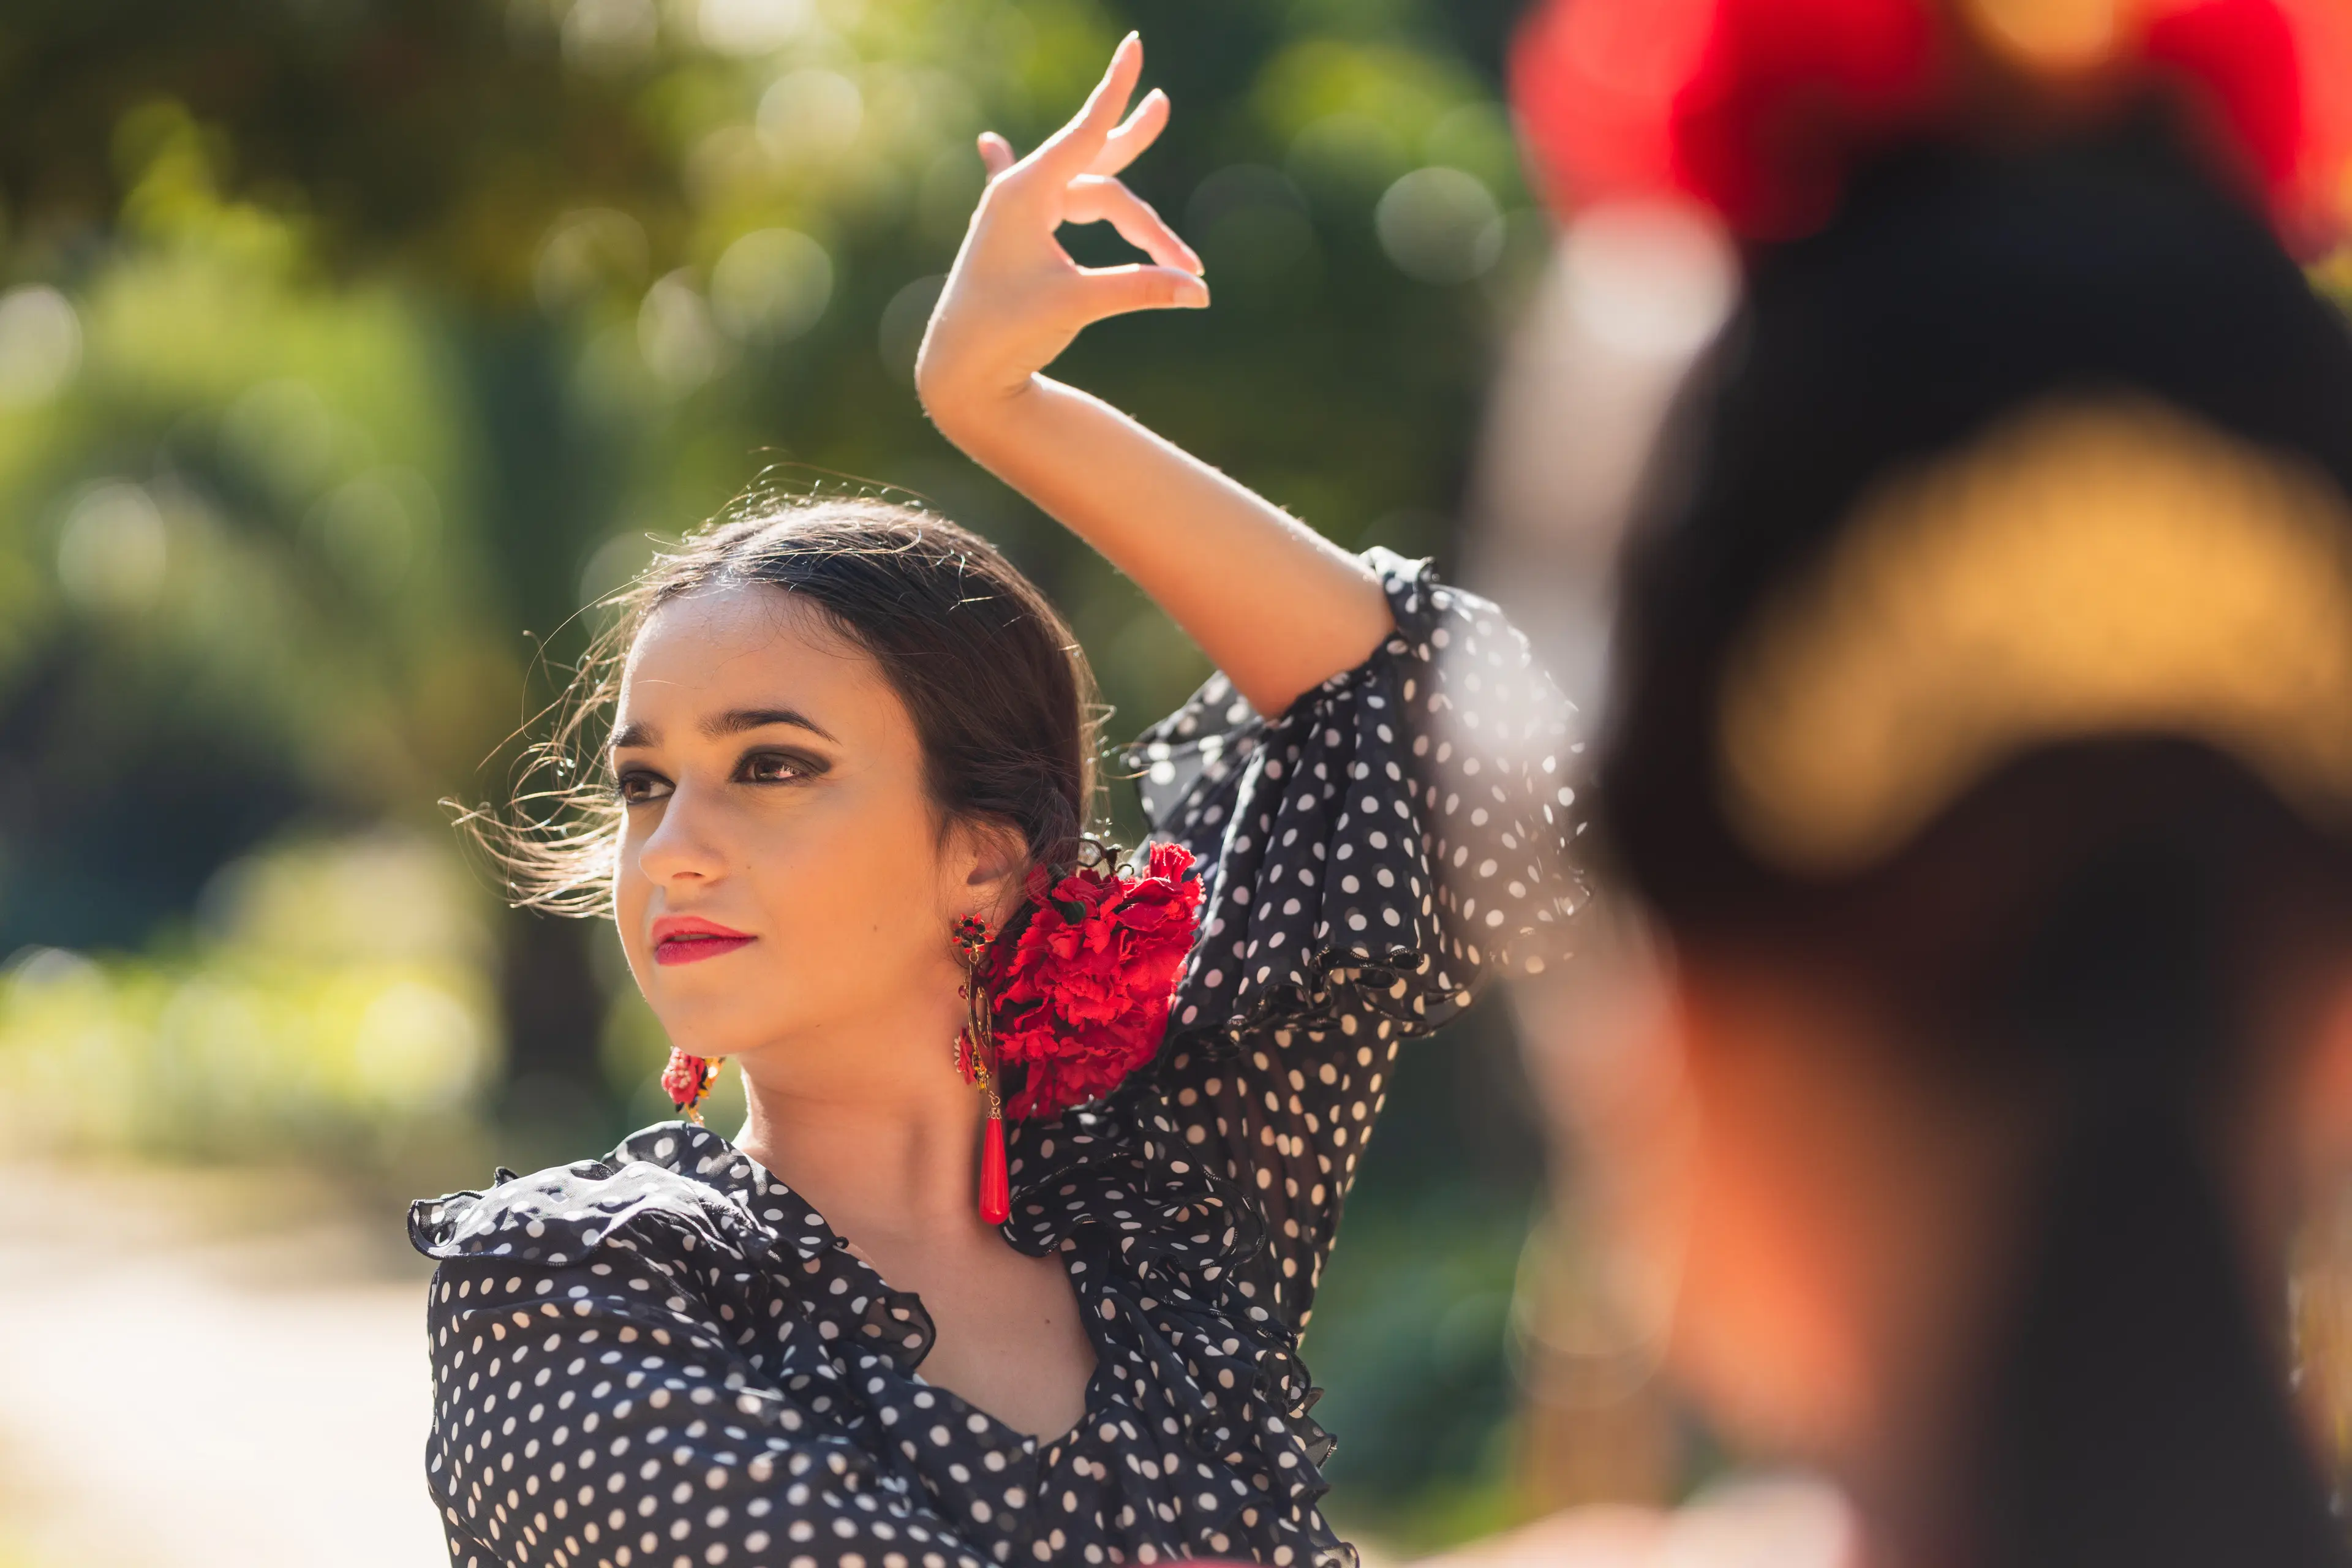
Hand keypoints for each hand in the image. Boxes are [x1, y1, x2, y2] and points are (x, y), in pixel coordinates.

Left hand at [915, 33, 1206, 433]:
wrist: (956, 374)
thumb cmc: (1007, 334)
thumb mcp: (1078, 306)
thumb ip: (1139, 288)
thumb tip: (1199, 291)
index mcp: (1027, 193)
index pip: (1087, 133)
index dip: (1116, 92)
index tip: (1135, 45)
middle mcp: (1019, 196)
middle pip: (1097, 166)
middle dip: (1132, 139)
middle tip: (1161, 102)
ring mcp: (1013, 217)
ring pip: (1086, 197)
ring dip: (1129, 217)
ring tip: (1170, 246)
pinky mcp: (1009, 241)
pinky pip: (1020, 194)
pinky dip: (1008, 166)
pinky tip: (987, 142)